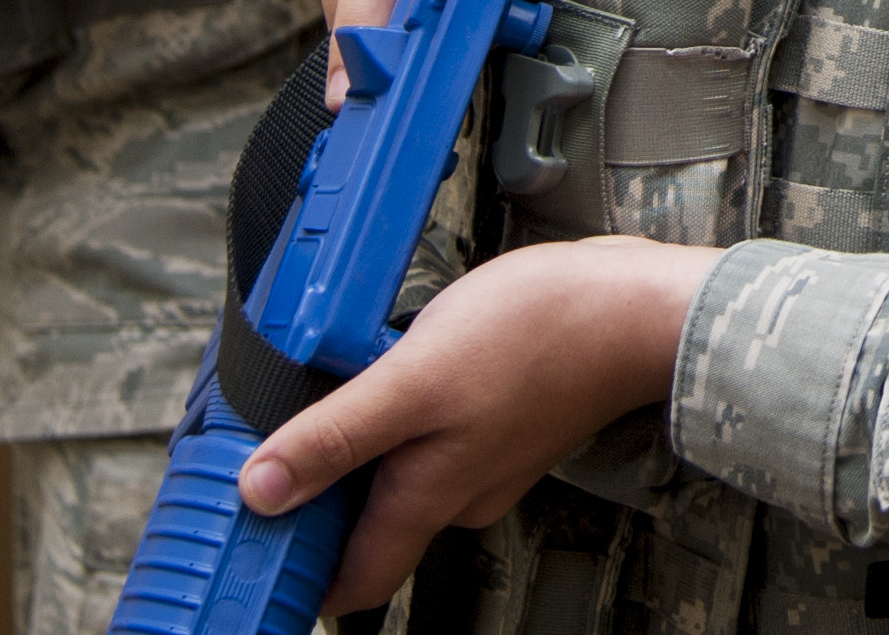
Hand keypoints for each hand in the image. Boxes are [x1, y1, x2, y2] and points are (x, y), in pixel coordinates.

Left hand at [239, 234, 724, 612]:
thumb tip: (260, 490)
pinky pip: (434, 437)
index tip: (251, 555)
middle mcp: (459, 493)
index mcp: (429, 497)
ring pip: (402, 476)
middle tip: (266, 454)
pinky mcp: (504, 418)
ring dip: (359, 450)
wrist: (637, 306)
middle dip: (319, 500)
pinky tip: (394, 367)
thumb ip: (335, 436)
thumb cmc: (540, 336)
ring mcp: (486, 458)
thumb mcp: (412, 380)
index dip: (300, 577)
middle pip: (371, 527)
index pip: (354, 581)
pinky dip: (402, 416)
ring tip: (324, 394)